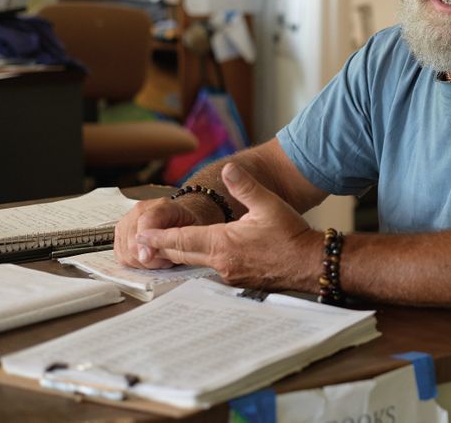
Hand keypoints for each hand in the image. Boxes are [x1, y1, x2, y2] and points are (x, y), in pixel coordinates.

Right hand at [114, 190, 222, 268]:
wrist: (181, 217)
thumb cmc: (188, 223)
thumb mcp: (192, 230)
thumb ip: (174, 241)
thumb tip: (150, 256)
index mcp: (161, 206)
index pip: (146, 222)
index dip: (145, 243)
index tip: (147, 258)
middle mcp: (139, 211)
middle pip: (132, 242)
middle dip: (149, 259)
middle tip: (167, 260)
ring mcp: (127, 221)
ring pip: (125, 252)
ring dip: (142, 262)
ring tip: (160, 258)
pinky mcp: (120, 234)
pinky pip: (121, 255)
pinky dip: (135, 262)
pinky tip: (149, 257)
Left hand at [135, 163, 322, 290]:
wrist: (310, 263)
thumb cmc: (291, 235)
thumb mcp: (269, 204)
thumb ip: (245, 187)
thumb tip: (229, 170)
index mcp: (223, 242)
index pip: (182, 239)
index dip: (159, 236)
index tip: (141, 234)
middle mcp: (221, 262)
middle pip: (182, 254)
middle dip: (161, 247)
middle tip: (140, 243)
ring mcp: (228, 274)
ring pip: (195, 263)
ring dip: (178, 255)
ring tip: (162, 248)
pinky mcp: (238, 280)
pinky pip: (210, 270)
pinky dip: (197, 261)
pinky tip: (197, 256)